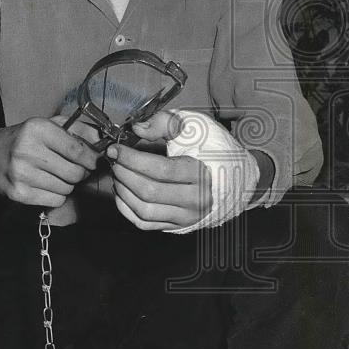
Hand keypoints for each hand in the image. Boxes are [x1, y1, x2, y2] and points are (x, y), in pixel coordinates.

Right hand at [0, 115, 98, 209]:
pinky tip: (47, 185)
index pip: (77, 150)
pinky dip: (57, 195)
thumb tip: (104, 141)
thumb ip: (78, 129)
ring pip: (66, 188)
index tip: (93, 161)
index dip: (91, 159)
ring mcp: (21, 174)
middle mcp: (28, 151)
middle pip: (74, 173)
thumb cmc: (24, 139)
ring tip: (57, 176)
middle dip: (80, 173)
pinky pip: (55, 200)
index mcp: (37, 129)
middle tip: (75, 170)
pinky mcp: (18, 193)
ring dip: (67, 184)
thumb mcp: (48, 125)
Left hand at [106, 110, 211, 230]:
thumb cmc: (213, 150)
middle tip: (114, 160)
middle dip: (124, 174)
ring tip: (118, 173)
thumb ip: (165, 123)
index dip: (132, 159)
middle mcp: (195, 200)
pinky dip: (127, 209)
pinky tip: (122, 192)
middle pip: (149, 192)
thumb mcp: (195, 127)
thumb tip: (138, 129)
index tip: (116, 149)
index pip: (160, 170)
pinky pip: (145, 223)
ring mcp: (186, 216)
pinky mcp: (178, 225)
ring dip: (123, 191)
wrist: (234, 177)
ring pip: (144, 210)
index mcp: (201, 174)